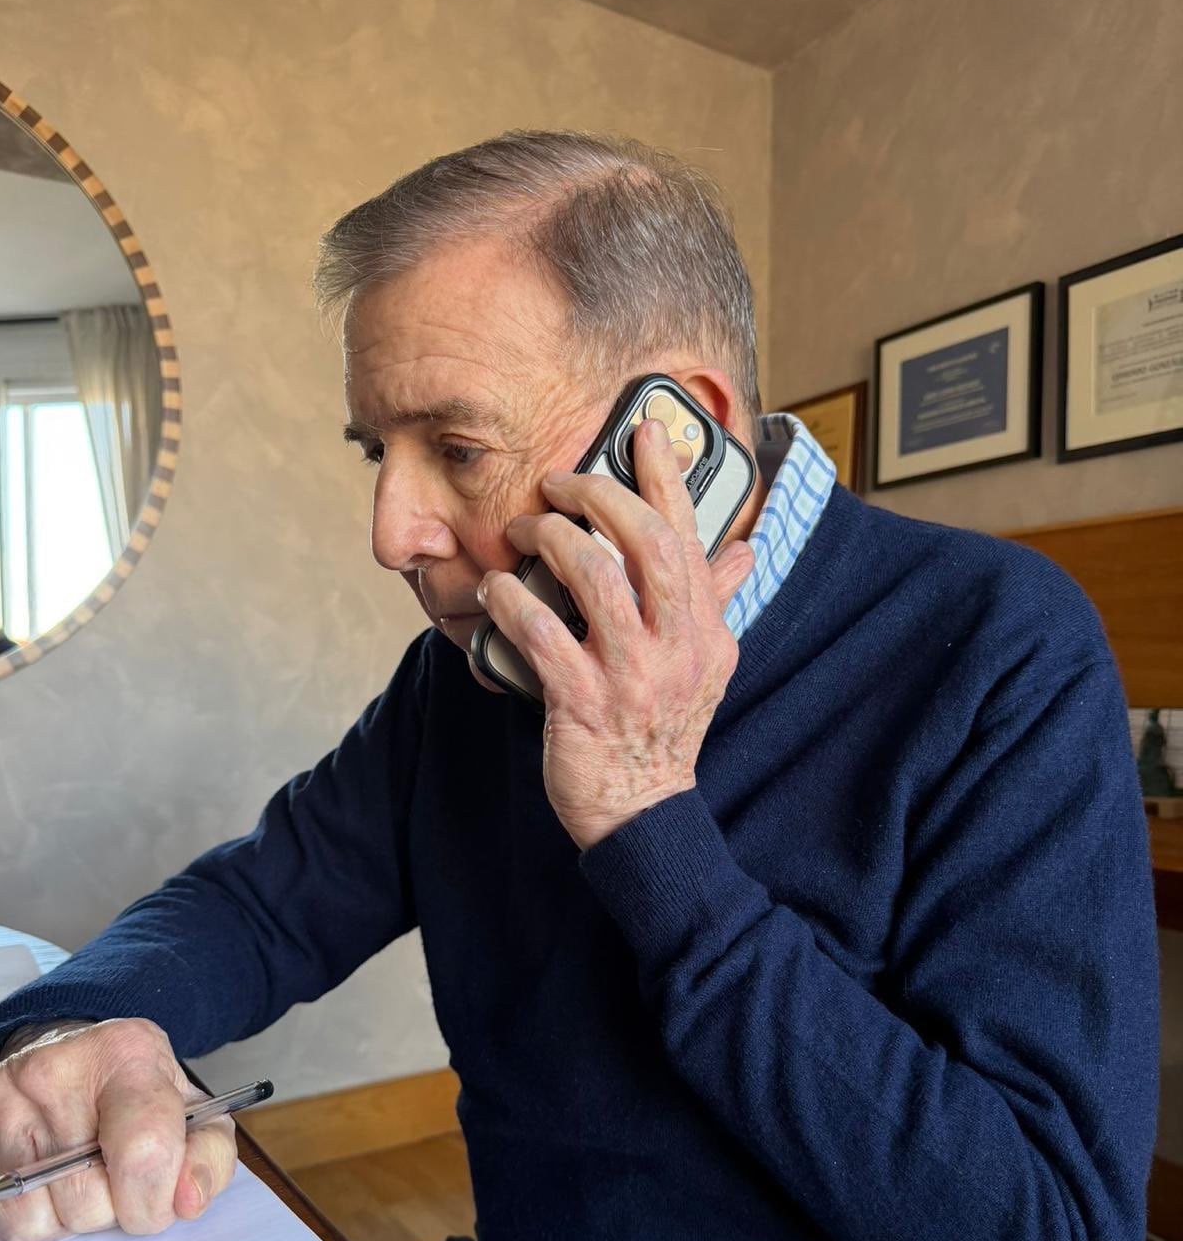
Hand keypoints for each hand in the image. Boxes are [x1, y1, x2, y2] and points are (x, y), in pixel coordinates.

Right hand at [0, 1018, 236, 1240]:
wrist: (74, 1060)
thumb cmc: (139, 1094)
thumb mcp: (194, 1114)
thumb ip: (207, 1159)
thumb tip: (186, 1203)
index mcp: (127, 1054)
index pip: (145, 1150)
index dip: (156, 1198)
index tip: (160, 1200)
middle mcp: (54, 1071)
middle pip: (89, 1199)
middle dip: (114, 1210)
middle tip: (119, 1177)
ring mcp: (3, 1103)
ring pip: (41, 1220)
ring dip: (71, 1220)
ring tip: (84, 1178)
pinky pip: (4, 1221)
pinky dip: (35, 1219)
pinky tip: (52, 1186)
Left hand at [480, 416, 754, 848]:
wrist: (641, 810)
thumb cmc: (664, 728)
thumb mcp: (706, 665)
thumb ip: (715, 602)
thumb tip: (743, 551)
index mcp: (707, 630)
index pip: (691, 537)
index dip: (666, 478)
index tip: (644, 431)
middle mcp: (677, 647)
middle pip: (648, 544)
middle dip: (600, 497)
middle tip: (561, 482)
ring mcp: (631, 676)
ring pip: (594, 577)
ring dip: (551, 539)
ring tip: (525, 530)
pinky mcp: (582, 703)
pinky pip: (541, 633)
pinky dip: (512, 600)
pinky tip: (497, 588)